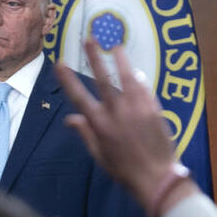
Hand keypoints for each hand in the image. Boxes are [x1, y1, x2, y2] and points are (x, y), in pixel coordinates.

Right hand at [55, 38, 191, 208]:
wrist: (156, 177)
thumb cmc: (123, 170)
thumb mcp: (98, 155)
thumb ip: (85, 133)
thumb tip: (71, 119)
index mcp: (99, 125)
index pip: (79, 97)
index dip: (68, 79)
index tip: (60, 63)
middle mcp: (117, 113)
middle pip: (103, 79)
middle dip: (95, 57)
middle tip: (89, 39)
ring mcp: (137, 109)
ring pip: (127, 77)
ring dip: (120, 60)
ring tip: (115, 45)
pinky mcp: (154, 109)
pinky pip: (144, 88)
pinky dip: (138, 78)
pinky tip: (134, 70)